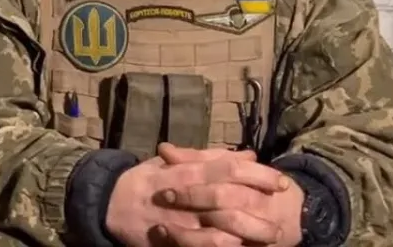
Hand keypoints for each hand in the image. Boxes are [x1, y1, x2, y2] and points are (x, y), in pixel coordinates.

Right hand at [105, 147, 288, 246]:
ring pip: (220, 227)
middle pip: (229, 198)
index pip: (228, 169)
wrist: (110, 204)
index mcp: (186, 171)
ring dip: (247, 232)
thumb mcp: (172, 161)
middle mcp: (185, 196)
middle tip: (282, 212)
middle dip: (259, 204)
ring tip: (271, 236)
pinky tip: (240, 246)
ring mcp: (180, 221)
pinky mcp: (173, 241)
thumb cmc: (144, 180)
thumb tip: (245, 154)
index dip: (257, 174)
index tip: (281, 181)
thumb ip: (207, 158)